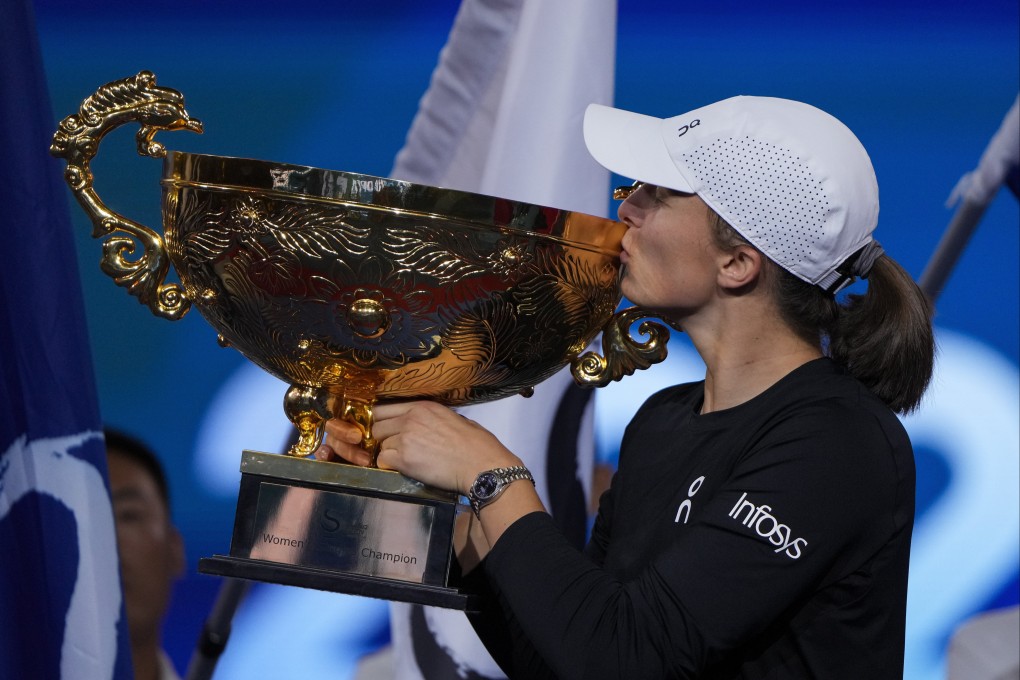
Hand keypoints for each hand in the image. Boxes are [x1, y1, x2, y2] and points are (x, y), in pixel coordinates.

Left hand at [316, 401, 521, 494]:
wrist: (482, 465)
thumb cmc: (477, 444)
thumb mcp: (455, 419)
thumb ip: (433, 418)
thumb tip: (427, 424)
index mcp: (423, 406)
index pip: (385, 408)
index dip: (383, 420)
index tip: (387, 430)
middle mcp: (410, 418)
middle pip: (377, 426)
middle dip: (383, 437)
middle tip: (394, 448)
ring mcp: (405, 437)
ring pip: (379, 444)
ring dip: (387, 453)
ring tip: (403, 461)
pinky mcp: (403, 459)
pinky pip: (382, 461)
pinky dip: (389, 466)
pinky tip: (403, 469)